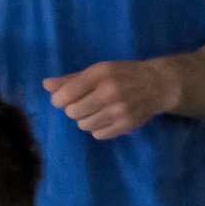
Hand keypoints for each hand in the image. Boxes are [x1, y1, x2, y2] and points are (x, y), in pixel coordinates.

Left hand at [43, 59, 177, 140]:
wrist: (158, 85)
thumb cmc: (123, 75)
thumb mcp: (98, 71)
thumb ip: (71, 79)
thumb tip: (46, 85)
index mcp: (100, 75)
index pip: (67, 94)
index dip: (58, 100)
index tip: (61, 99)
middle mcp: (109, 92)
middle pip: (73, 112)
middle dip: (73, 109)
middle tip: (82, 104)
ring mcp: (119, 110)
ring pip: (84, 125)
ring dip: (84, 119)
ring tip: (95, 110)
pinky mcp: (126, 125)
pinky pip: (98, 134)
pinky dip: (97, 128)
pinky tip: (105, 118)